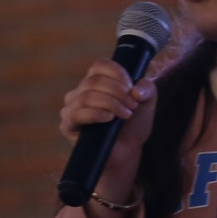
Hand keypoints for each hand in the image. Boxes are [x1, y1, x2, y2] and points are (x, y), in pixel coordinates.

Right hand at [59, 59, 157, 217]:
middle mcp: (80, 91)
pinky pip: (76, 114)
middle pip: (94, 80)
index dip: (118, 73)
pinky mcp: (68, 126)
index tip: (132, 88)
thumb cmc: (133, 125)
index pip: (100, 65)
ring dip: (110, 103)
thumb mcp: (147, 103)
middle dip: (118, 92)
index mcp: (96, 81)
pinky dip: (95, 114)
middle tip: (132, 106)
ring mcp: (72, 108)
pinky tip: (109, 118)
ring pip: (86, 96)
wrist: (127, 152)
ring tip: (125, 115)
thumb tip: (136, 89)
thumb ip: (147, 89)